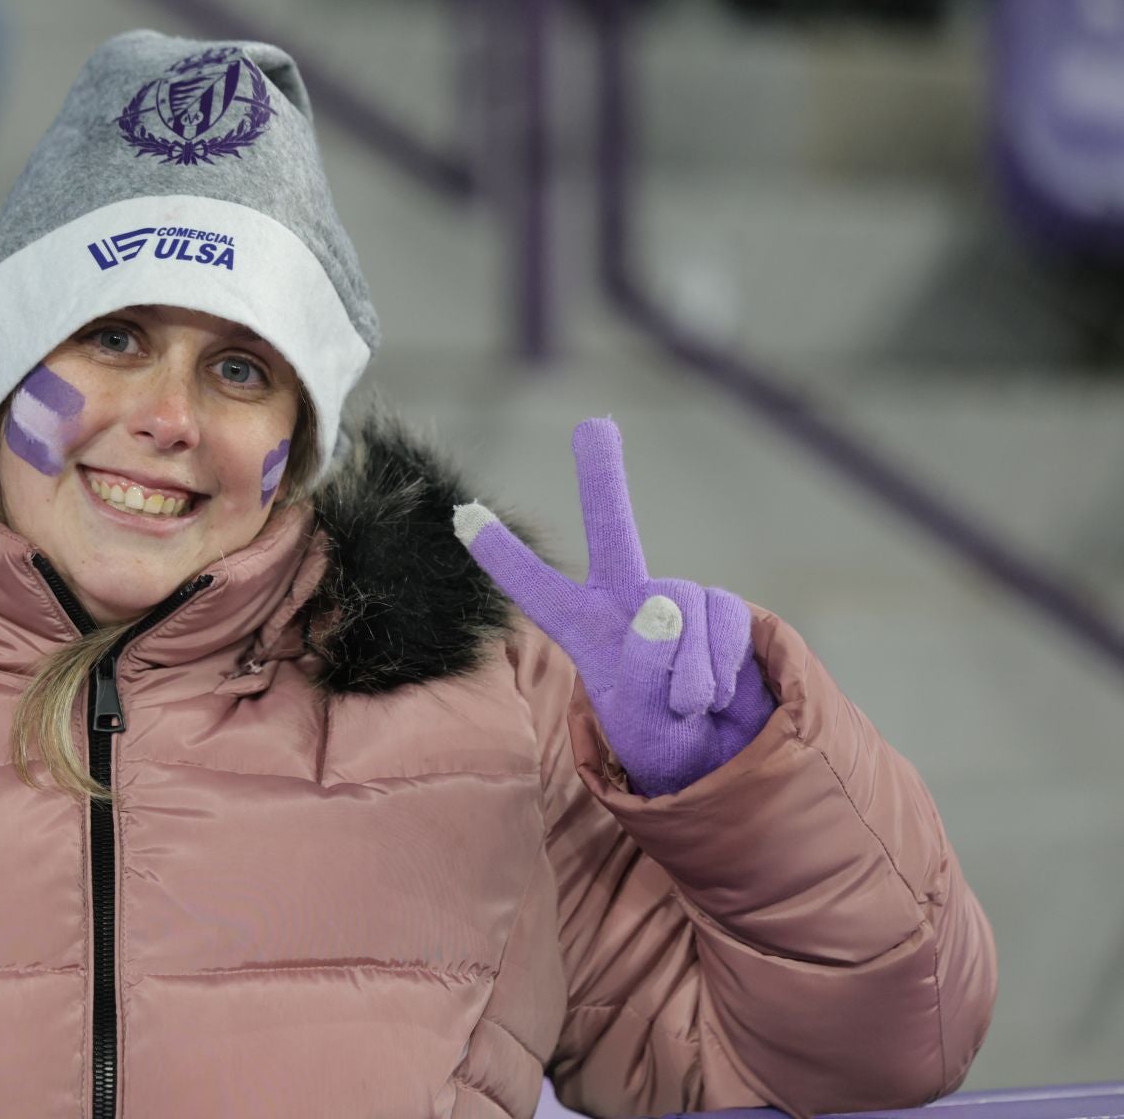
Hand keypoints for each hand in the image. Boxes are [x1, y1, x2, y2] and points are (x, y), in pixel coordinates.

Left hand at [451, 419, 774, 795]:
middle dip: (604, 477)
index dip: (501, 554)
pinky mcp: (726, 608)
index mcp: (585, 629)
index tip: (462, 514)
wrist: (727, 760)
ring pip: (681, 610)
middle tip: (592, 428)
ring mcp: (679, 600)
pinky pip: (726, 621)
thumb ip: (642, 669)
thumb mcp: (638, 721)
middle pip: (614, 531)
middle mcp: (629, 602)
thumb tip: (663, 606)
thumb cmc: (664, 741)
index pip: (537, 590)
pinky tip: (719, 696)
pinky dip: (722, 667)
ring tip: (686, 708)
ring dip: (687, 675)